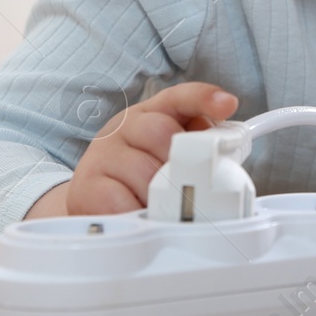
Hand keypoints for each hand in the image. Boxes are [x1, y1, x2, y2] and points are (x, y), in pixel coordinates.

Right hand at [28, 81, 238, 218]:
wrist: (94, 200)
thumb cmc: (142, 178)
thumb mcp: (172, 157)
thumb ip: (200, 150)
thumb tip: (228, 159)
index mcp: (153, 113)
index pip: (180, 97)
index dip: (204, 98)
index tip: (227, 105)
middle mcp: (125, 127)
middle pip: (161, 132)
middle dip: (183, 165)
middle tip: (193, 190)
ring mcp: (103, 154)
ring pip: (144, 171)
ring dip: (162, 198)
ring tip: (168, 211)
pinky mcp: (86, 186)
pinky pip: (121, 200)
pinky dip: (139, 214)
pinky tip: (142, 218)